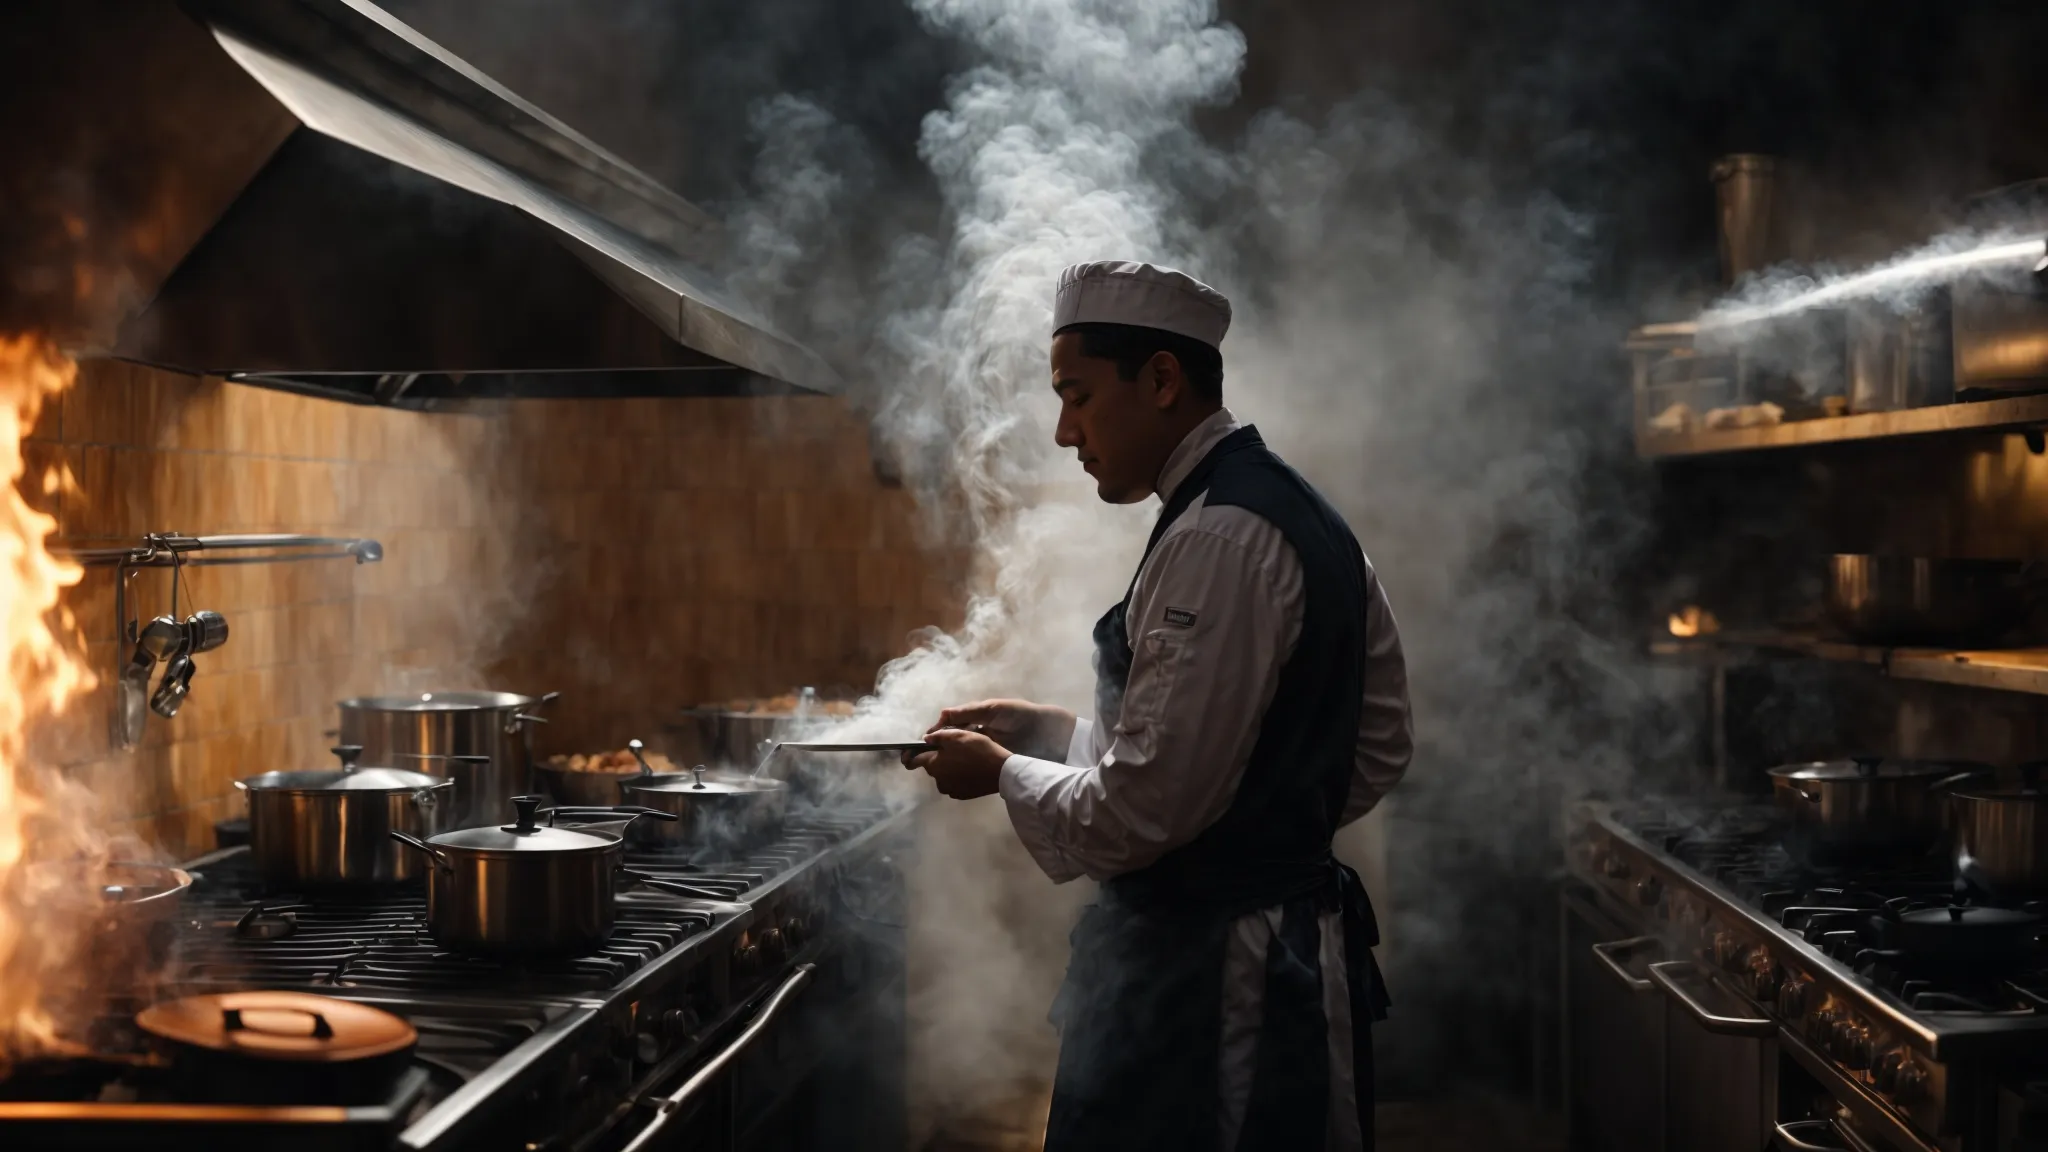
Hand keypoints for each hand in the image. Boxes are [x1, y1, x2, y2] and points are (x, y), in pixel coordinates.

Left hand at [902, 728, 1011, 799]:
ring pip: (943, 775)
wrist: (1001, 772)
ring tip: (963, 759)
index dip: (909, 755)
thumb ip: (938, 736)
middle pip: (931, 766)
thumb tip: (925, 739)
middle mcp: (938, 779)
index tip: (908, 752)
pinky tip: (969, 770)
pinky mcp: (962, 794)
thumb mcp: (958, 736)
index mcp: (933, 764)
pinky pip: (954, 783)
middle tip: (952, 748)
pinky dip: (957, 777)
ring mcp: (950, 789)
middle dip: (937, 758)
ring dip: (948, 768)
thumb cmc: (978, 750)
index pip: (913, 761)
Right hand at [925, 698, 1075, 761]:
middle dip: (937, 750)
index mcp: (977, 719)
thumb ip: (968, 712)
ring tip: (933, 769)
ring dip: (947, 762)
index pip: (950, 727)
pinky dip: (962, 771)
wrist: (1049, 734)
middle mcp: (979, 735)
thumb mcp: (993, 709)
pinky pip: (973, 767)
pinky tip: (953, 775)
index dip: (936, 734)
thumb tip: (942, 716)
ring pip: (960, 756)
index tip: (923, 743)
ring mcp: (986, 750)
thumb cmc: (1021, 716)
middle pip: (952, 743)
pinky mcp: (993, 763)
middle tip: (921, 759)